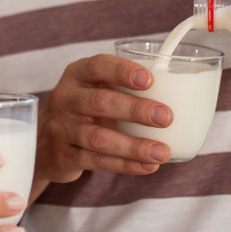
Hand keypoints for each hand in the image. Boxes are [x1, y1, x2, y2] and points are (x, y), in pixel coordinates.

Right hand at [35, 55, 173, 187]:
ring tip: (163, 151)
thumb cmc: (85, 109)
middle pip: (100, 102)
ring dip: (134, 146)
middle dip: (135, 110)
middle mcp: (65, 98)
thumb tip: (184, 95)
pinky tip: (148, 166)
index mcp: (77, 74)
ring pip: (99, 138)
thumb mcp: (95, 89)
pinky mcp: (63, 156)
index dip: (122, 71)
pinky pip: (97, 162)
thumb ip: (125, 88)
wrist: (46, 142)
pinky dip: (125, 165)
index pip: (97, 66)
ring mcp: (61, 129)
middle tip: (166, 117)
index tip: (149, 79)